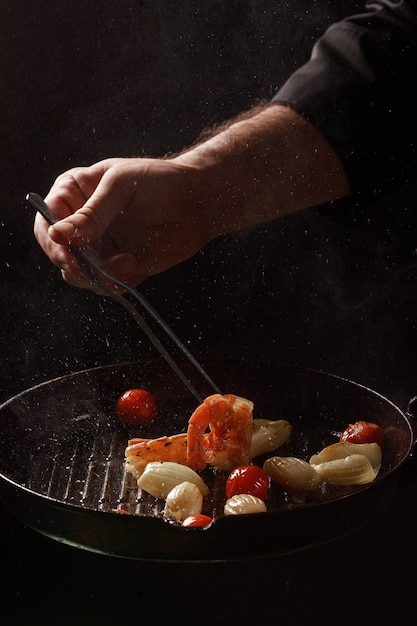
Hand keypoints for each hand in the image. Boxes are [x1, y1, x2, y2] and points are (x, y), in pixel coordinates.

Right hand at [34, 157, 209, 287]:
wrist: (198, 202)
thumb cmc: (159, 181)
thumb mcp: (121, 188)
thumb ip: (92, 213)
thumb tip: (58, 235)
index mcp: (73, 194)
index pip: (47, 221)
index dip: (52, 241)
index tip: (68, 256)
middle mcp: (80, 223)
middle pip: (59, 253)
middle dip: (76, 265)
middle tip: (98, 269)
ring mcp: (99, 246)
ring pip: (79, 274)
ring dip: (99, 276)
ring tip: (129, 263)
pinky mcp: (118, 265)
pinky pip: (105, 284)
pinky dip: (116, 283)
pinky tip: (136, 267)